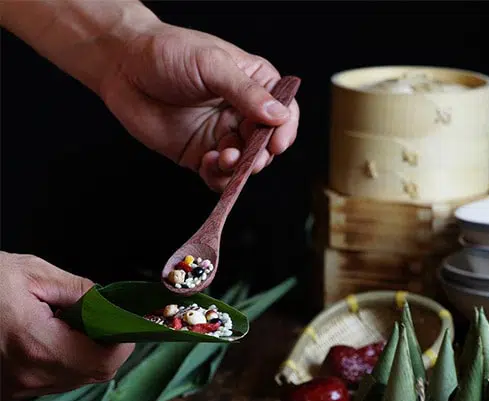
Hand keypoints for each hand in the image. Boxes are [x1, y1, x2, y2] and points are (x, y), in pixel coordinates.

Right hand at [0, 252, 133, 400]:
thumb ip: (81, 291)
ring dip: (85, 354)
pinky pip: (50, 382)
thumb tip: (112, 304)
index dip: (123, 340)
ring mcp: (15, 389)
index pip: (105, 360)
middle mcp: (28, 376)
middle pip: (94, 374)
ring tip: (68, 322)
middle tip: (100, 316)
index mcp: (37, 345)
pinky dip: (62, 361)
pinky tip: (48, 335)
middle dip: (107, 346)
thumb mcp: (32, 272)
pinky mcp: (6, 391)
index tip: (126, 319)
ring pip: (74, 380)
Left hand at [100, 23, 299, 190]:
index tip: (276, 142)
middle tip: (247, 157)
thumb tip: (277, 115)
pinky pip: (219, 175)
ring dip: (239, 169)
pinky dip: (219, 178)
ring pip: (245, 164)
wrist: (122, 67)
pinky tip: (208, 164)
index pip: (284, 111)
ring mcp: (221, 135)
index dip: (285, 129)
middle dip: (260, 155)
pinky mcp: (200, 154)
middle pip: (267, 144)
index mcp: (253, 84)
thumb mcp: (211, 64)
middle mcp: (241, 112)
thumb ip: (245, 92)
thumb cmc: (167, 52)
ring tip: (223, 159)